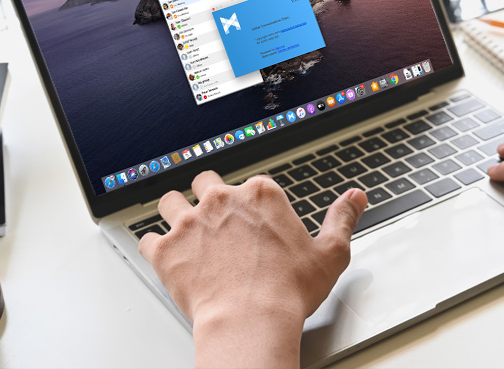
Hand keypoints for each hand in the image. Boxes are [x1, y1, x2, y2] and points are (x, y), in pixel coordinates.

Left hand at [139, 171, 367, 367]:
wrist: (250, 320)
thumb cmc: (288, 291)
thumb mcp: (330, 254)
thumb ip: (342, 219)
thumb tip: (355, 198)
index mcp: (261, 194)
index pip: (251, 183)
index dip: (251, 200)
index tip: (254, 218)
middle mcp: (222, 200)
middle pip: (205, 182)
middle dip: (209, 195)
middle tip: (216, 217)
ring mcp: (189, 223)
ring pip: (170, 202)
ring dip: (175, 212)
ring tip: (183, 227)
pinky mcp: (165, 250)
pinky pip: (148, 238)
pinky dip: (155, 247)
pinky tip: (164, 254)